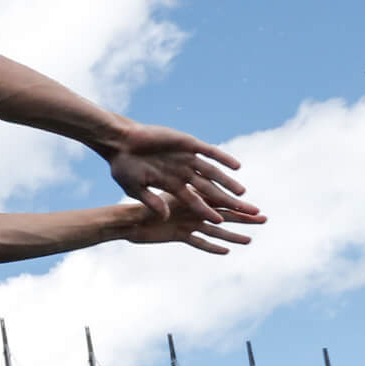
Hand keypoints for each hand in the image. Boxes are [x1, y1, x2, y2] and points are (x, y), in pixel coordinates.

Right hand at [105, 123, 253, 221]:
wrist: (120, 143)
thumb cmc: (124, 168)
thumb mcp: (136, 189)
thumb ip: (152, 201)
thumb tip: (165, 216)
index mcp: (172, 186)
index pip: (194, 201)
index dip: (207, 211)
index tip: (220, 222)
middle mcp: (183, 173)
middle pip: (210, 189)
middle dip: (227, 200)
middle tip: (245, 210)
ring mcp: (187, 158)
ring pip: (213, 172)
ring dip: (227, 182)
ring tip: (242, 193)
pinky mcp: (188, 144)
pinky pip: (210, 152)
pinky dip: (223, 158)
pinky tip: (236, 167)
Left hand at [122, 197, 262, 254]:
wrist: (125, 220)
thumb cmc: (137, 204)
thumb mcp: (152, 198)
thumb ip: (164, 201)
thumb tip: (171, 206)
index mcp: (190, 195)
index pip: (218, 199)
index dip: (236, 203)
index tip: (254, 205)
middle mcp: (192, 210)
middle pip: (222, 213)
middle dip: (242, 217)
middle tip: (263, 219)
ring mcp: (187, 224)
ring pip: (214, 230)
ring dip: (231, 235)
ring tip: (249, 240)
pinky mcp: (179, 236)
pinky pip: (198, 243)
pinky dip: (211, 247)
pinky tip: (226, 251)